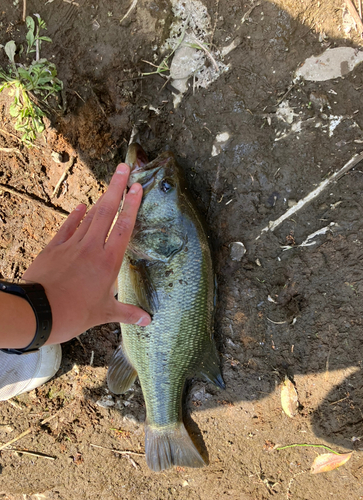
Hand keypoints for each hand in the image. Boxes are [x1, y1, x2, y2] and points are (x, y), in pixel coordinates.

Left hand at [23, 163, 150, 344]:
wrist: (39, 312)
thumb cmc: (75, 314)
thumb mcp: (104, 314)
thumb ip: (128, 313)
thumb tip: (148, 320)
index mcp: (108, 262)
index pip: (124, 227)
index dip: (132, 205)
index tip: (138, 187)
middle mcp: (92, 248)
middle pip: (107, 212)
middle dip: (116, 188)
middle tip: (124, 168)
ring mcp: (72, 245)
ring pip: (89, 216)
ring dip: (101, 198)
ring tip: (110, 183)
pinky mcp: (54, 247)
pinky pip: (68, 226)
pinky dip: (76, 215)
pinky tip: (81, 205)